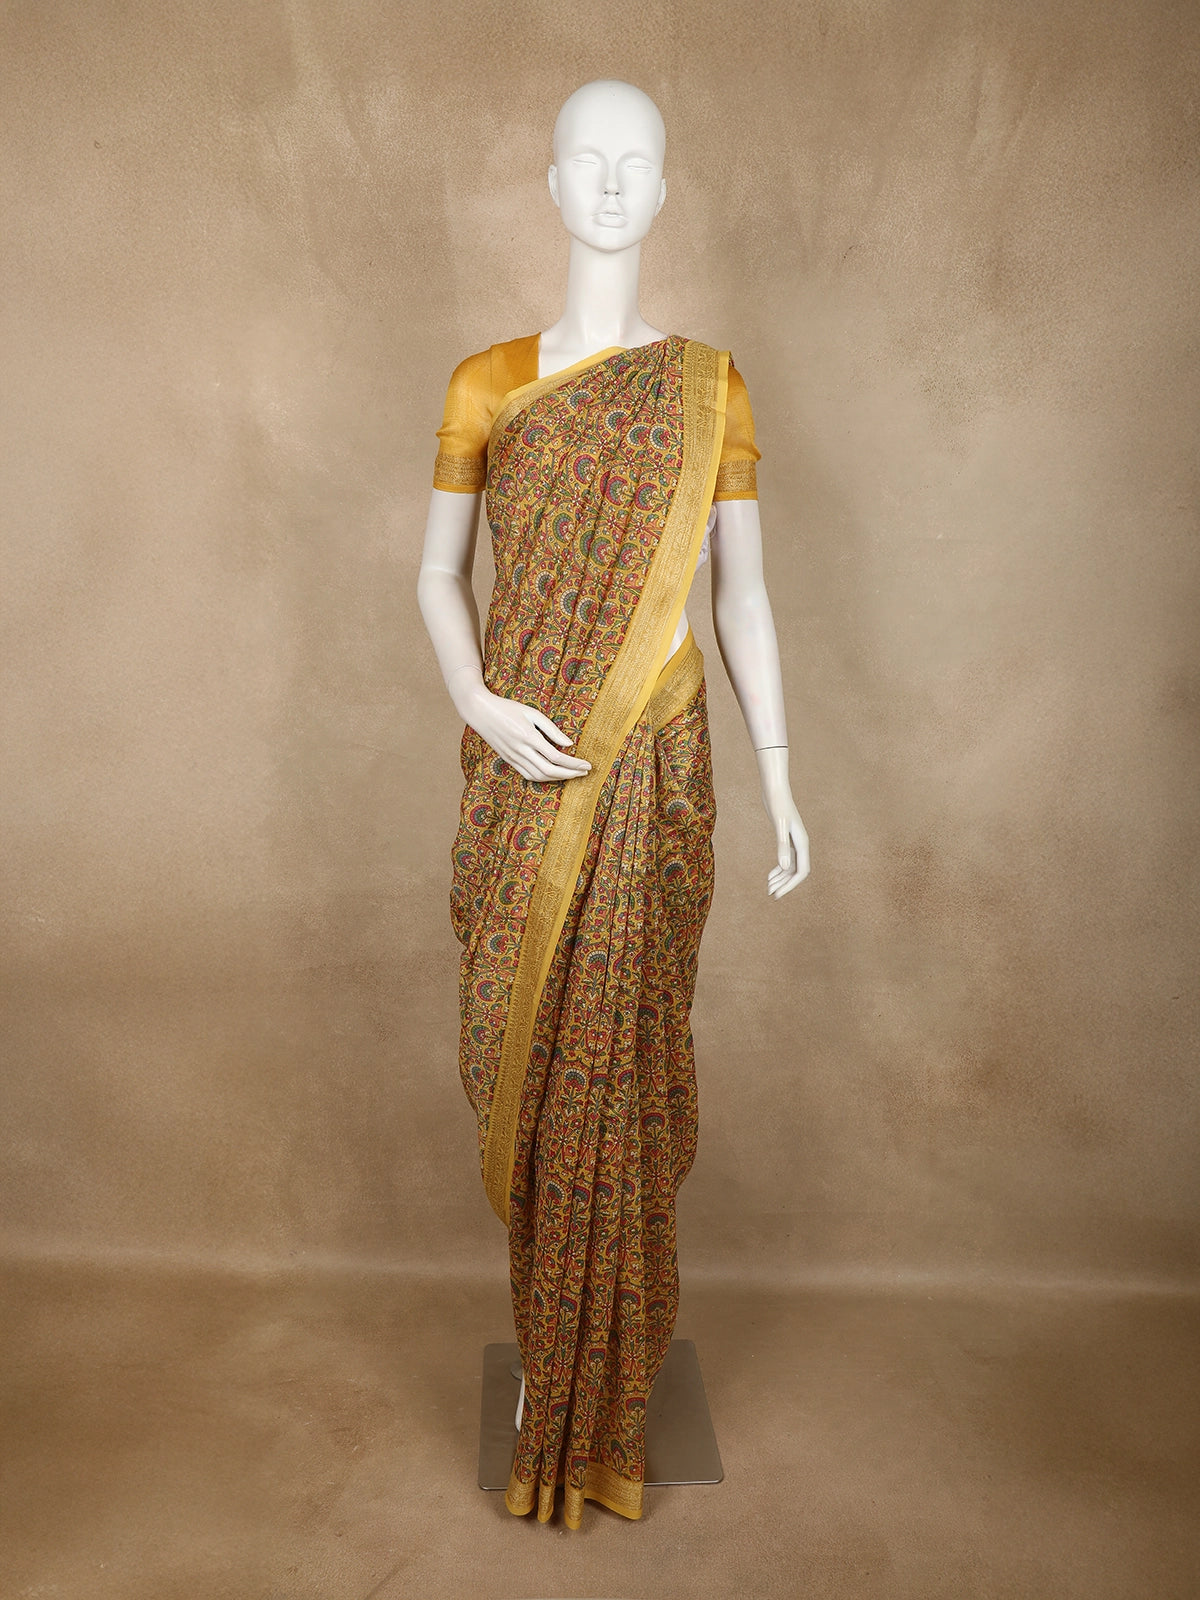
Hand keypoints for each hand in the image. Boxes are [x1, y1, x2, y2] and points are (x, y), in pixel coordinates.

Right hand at [451, 669, 591, 782]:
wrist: (481, 712)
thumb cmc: (508, 708)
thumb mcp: (532, 713)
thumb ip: (552, 729)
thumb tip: (569, 744)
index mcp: (529, 737)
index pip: (556, 757)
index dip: (574, 764)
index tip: (587, 764)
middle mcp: (521, 751)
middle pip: (550, 771)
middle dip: (570, 774)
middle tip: (584, 773)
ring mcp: (513, 758)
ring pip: (539, 776)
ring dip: (558, 778)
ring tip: (572, 774)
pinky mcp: (509, 761)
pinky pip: (528, 775)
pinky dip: (543, 778)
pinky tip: (553, 774)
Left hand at [767, 805, 809, 899]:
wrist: (775, 789)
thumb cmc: (777, 804)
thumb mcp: (779, 825)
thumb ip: (782, 846)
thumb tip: (784, 867)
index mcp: (802, 843)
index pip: (801, 871)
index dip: (790, 885)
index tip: (778, 894)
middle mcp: (800, 844)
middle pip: (796, 872)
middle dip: (785, 884)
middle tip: (771, 895)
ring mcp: (793, 841)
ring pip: (790, 867)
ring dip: (781, 879)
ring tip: (768, 888)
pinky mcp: (785, 838)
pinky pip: (786, 859)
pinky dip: (778, 870)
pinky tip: (769, 876)